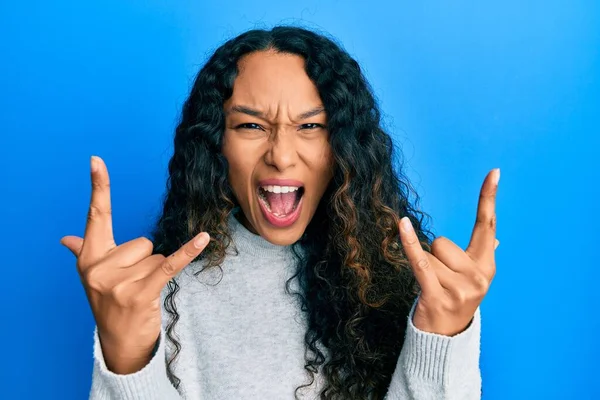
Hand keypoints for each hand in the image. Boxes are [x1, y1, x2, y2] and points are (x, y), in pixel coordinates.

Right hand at [61, 156, 209, 372]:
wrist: (118, 342)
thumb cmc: (109, 303)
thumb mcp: (92, 276)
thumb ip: (83, 252)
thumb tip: (65, 238)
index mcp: (89, 257)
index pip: (96, 215)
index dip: (99, 187)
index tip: (97, 160)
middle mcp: (99, 267)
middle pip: (142, 242)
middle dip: (144, 261)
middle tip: (134, 283)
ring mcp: (118, 282)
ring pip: (156, 256)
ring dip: (155, 272)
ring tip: (141, 291)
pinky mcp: (141, 292)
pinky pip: (170, 264)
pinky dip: (188, 252)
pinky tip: (203, 238)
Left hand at [399, 168, 499, 335]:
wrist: (445, 337)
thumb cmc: (454, 299)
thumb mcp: (473, 278)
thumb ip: (482, 256)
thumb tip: (497, 239)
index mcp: (487, 266)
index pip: (488, 225)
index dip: (488, 198)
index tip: (494, 172)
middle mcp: (478, 276)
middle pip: (443, 241)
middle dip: (435, 256)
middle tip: (439, 279)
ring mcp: (460, 287)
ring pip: (430, 253)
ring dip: (426, 267)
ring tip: (434, 287)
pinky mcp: (437, 295)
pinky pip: (420, 261)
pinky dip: (409, 244)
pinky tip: (402, 224)